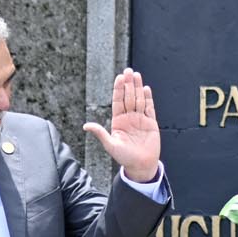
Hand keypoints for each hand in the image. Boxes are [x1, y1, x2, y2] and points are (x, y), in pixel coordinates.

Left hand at [83, 67, 161, 183]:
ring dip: (138, 87)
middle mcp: (129, 117)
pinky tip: (146, 89)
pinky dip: (148, 98)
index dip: (119, 89)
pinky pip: (150, 108)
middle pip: (129, 97)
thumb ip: (100, 133)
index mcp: (118, 120)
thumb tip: (86, 125)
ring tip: (137, 75)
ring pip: (139, 100)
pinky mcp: (151, 123)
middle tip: (129, 71)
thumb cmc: (124, 157)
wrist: (141, 165)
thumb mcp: (110, 145)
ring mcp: (140, 119)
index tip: (119, 78)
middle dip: (129, 84)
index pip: (118, 101)